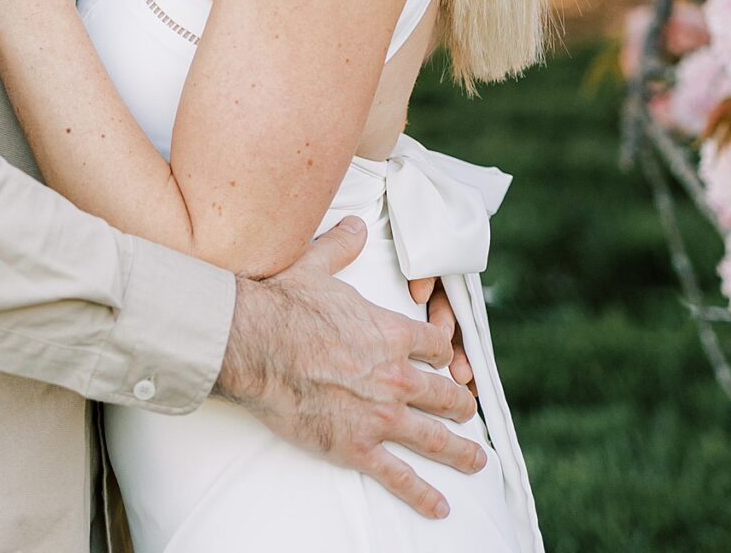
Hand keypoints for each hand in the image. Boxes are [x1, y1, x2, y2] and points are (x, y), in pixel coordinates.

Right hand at [218, 217, 484, 521]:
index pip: (434, 345)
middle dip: (460, 402)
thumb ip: (341, 247)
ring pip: (434, 437)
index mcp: (390, 333)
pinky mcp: (357, 447)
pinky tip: (440, 506)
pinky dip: (423, 494)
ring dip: (460, 451)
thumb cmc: (282, 303)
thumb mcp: (315, 266)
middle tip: (468, 409)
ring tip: (477, 460)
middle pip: (444, 392)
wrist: (253, 343)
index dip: (442, 351)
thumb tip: (355, 225)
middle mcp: (395, 376)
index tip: (446, 358)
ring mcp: (380, 416)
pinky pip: (399, 477)